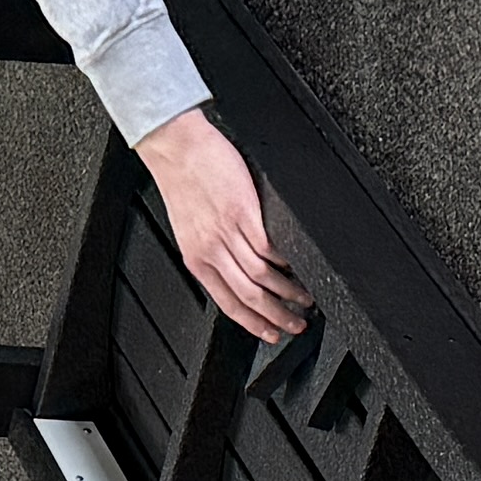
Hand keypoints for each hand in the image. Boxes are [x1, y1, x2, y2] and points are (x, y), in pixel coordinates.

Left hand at [138, 105, 306, 341]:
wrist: (175, 147)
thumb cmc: (182, 180)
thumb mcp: (188, 227)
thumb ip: (210, 250)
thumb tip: (234, 269)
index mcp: (196, 258)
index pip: (227, 302)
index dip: (252, 324)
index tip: (270, 334)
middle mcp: (210, 250)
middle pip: (248, 296)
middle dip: (276, 316)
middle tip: (295, 325)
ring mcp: (227, 232)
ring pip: (262, 276)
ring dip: (288, 292)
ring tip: (305, 299)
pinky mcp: (243, 211)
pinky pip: (268, 246)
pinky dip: (286, 261)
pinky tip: (298, 266)